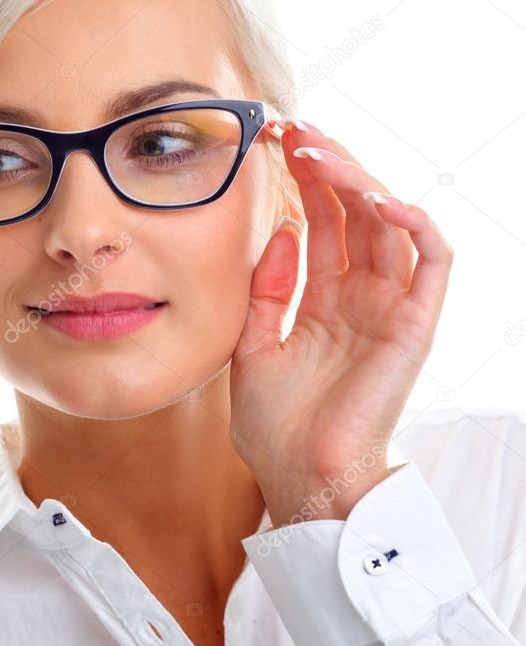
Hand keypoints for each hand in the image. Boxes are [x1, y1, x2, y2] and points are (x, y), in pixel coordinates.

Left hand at [228, 119, 453, 528]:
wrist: (295, 476)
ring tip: (320, 151)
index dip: (303, 182)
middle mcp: (361, 297)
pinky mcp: (415, 324)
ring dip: (359, 181)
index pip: (322, 224)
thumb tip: (281, 230)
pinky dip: (411, 222)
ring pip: (390, 223)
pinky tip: (375, 197)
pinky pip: (431, 260)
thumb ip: (266, 290)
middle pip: (355, 213)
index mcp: (324, 301)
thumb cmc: (273, 424)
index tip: (273, 144)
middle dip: (328, 166)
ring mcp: (390, 307)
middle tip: (294, 130)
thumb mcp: (253, 345)